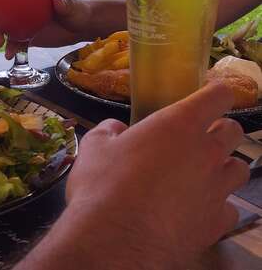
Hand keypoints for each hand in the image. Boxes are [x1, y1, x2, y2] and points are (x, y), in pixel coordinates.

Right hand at [0, 0, 91, 58]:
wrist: (79, 31)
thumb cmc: (77, 11)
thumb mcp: (72, 6)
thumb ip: (65, 4)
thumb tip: (57, 2)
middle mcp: (20, 3)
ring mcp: (20, 20)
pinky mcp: (25, 36)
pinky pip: (12, 41)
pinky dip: (10, 48)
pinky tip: (9, 54)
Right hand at [15, 83, 248, 269]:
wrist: (114, 240)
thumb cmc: (102, 185)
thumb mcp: (94, 148)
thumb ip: (108, 131)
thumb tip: (115, 129)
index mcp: (178, 124)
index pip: (218, 96)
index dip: (215, 94)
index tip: (208, 97)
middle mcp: (206, 152)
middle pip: (234, 131)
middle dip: (219, 130)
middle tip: (197, 139)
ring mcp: (216, 188)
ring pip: (239, 169)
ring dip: (222, 167)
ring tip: (200, 175)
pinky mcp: (217, 222)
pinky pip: (229, 207)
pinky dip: (216, 205)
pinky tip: (195, 209)